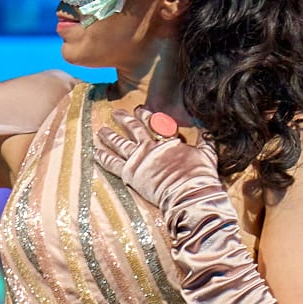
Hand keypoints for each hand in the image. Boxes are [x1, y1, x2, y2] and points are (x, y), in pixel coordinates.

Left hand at [92, 108, 222, 219]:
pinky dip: (103, 157)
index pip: (154, 124)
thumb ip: (205, 140)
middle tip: (116, 113)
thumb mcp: (207, 155)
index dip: (145, 115)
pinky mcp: (130, 174)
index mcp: (168, 141)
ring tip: (100, 131)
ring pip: (120, 144)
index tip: (139, 109)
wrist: (189, 194)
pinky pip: (112, 164)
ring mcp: (139, 160)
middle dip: (124, 120)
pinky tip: (95, 152)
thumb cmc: (200, 176)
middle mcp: (151, 147)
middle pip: (134, 129)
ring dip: (109, 136)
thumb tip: (206, 129)